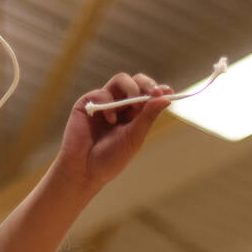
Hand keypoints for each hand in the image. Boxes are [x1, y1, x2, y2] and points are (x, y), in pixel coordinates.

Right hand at [55, 72, 171, 191]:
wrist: (84, 171)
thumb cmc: (109, 160)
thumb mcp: (134, 138)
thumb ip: (148, 117)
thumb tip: (166, 98)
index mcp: (133, 115)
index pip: (148, 95)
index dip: (158, 90)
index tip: (168, 91)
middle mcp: (119, 106)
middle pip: (136, 82)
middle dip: (146, 84)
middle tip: (154, 92)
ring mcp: (104, 103)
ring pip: (120, 80)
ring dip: (131, 88)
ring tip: (135, 104)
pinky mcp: (87, 104)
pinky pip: (102, 92)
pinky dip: (109, 103)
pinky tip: (111, 120)